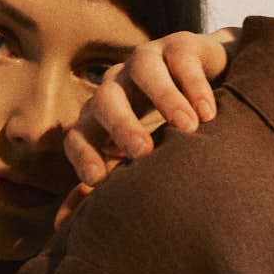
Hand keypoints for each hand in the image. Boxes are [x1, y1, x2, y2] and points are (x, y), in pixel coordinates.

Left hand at [61, 29, 236, 203]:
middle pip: (106, 100)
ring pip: (143, 70)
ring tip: (190, 128)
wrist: (210, 83)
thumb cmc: (166, 131)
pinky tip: (209, 113)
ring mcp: (147, 60)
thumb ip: (107, 185)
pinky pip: (181, 59)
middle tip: (144, 151)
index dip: (84, 154)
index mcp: (100, 118)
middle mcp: (118, 85)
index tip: (98, 181)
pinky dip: (194, 85)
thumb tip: (63, 227)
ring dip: (164, 98)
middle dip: (121, 125)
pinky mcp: (180, 45)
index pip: (79, 134)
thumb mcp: (137, 160)